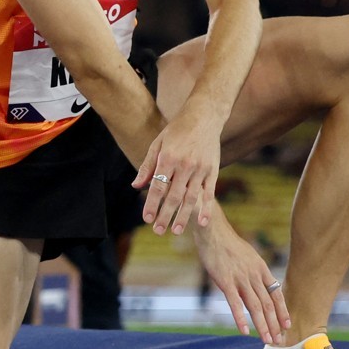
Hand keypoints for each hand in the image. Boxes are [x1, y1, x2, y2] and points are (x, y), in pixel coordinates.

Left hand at [132, 115, 219, 234]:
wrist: (203, 117)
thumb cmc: (177, 131)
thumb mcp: (157, 144)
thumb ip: (147, 166)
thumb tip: (136, 186)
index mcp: (168, 158)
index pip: (158, 186)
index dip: (152, 204)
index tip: (147, 219)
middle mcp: (184, 164)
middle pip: (173, 196)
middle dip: (165, 215)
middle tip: (158, 231)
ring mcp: (200, 168)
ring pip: (190, 197)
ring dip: (183, 216)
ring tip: (175, 231)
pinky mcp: (212, 170)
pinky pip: (209, 193)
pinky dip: (206, 208)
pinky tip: (201, 222)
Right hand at [194, 207, 289, 343]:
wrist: (213, 231)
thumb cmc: (228, 244)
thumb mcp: (248, 256)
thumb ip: (254, 271)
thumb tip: (259, 285)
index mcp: (261, 268)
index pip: (276, 294)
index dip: (282, 311)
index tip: (287, 325)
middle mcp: (254, 275)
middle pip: (268, 304)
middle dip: (275, 324)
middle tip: (279, 340)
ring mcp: (240, 279)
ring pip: (255, 307)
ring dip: (262, 326)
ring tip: (267, 340)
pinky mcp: (225, 282)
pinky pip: (235, 304)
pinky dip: (240, 319)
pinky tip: (244, 331)